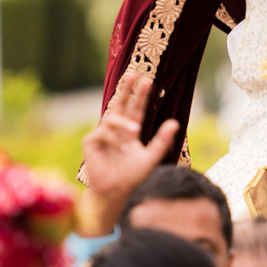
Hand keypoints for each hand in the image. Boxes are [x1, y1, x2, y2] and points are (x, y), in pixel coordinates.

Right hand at [81, 68, 177, 234]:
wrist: (117, 193)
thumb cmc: (133, 177)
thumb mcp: (151, 157)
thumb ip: (162, 141)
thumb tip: (175, 122)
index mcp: (129, 132)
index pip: (135, 109)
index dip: (140, 96)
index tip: (147, 80)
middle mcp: (115, 130)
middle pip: (120, 104)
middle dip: (126, 89)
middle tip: (133, 74)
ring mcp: (102, 135)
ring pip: (112, 118)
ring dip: (124, 123)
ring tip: (134, 131)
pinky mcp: (90, 142)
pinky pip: (102, 133)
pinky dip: (113, 139)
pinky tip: (121, 150)